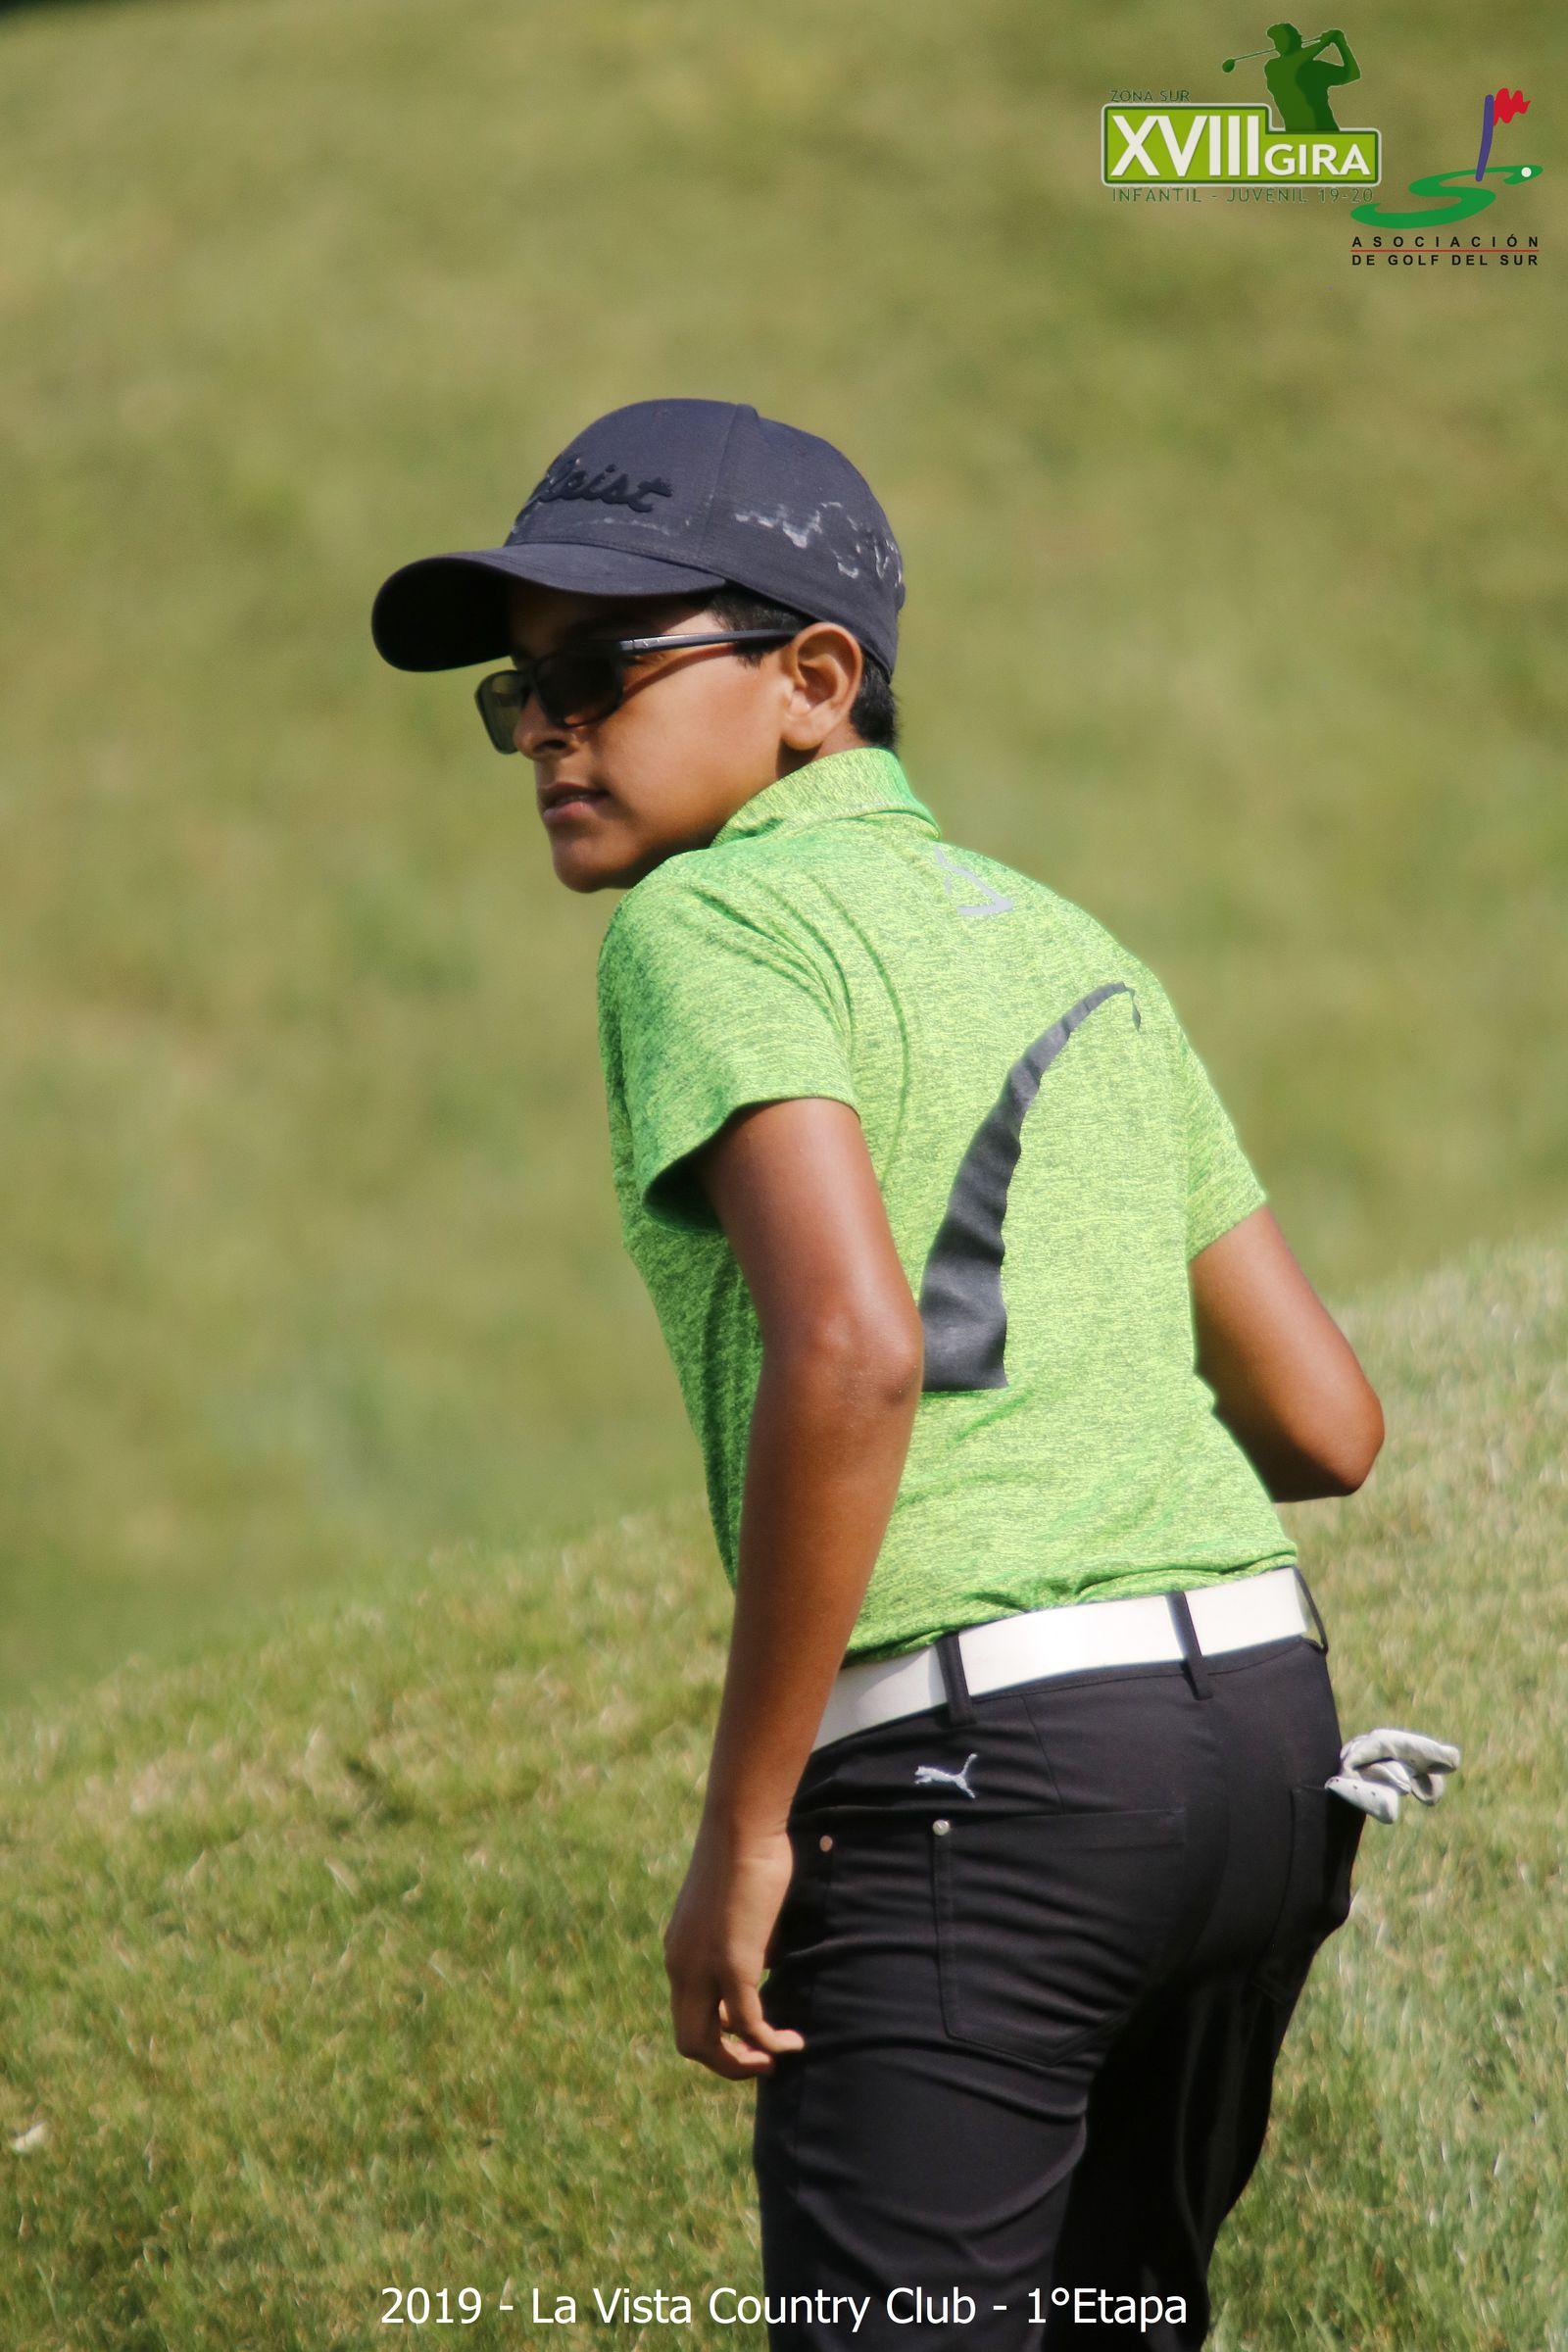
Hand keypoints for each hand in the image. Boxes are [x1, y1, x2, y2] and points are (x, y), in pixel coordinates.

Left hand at [663, 1818, 806, 2080]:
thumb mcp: (740, 1909)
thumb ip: (746, 1940)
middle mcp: (680, 1965)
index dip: (719, 2034)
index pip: (688, 2013)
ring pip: (707, 2045)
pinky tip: (794, 2041)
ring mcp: (701, 1968)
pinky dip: (771, 2041)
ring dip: (744, 2061)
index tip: (752, 2031)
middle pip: (690, 2042)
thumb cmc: (747, 1852)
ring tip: (777, 2057)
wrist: (741, 1825)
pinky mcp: (732, 1964)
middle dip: (727, 2061)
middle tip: (762, 2061)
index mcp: (679, 1951)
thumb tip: (769, 1961)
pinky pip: (749, 2023)